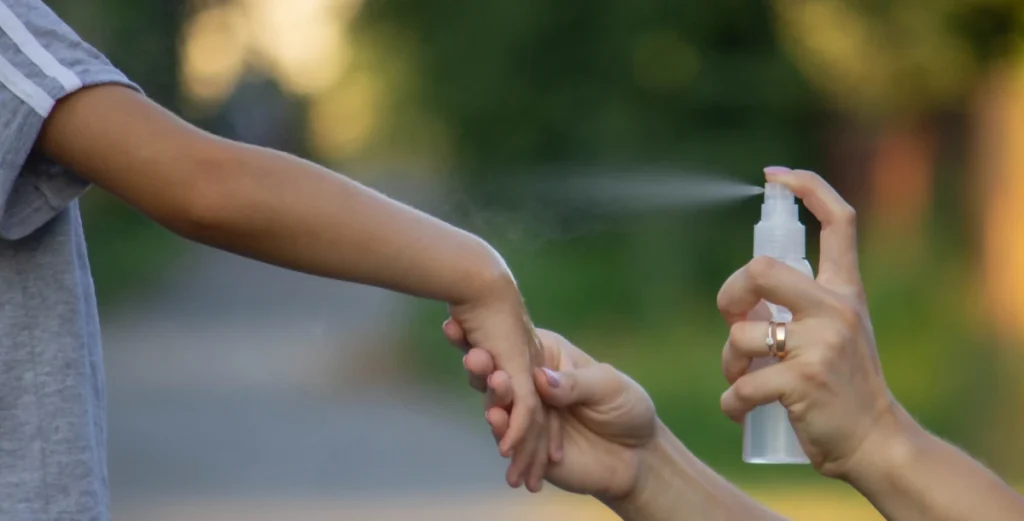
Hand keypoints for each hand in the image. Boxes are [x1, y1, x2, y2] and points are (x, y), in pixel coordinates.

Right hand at [443, 320, 657, 500]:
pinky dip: (504, 435)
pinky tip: (498, 432)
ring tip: (492, 400)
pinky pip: (510, 441)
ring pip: (499, 405)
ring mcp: (526, 414)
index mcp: (547, 357)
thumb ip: (575, 383)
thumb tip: (540, 378)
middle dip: (483, 365)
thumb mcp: (607, 387)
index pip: (516, 346)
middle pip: (500, 372)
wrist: (638, 457)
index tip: (473, 332)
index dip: (494, 340)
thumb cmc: (627, 408)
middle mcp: (530, 383)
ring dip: (492, 400)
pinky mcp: (526, 446)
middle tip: (476, 357)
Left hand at [717, 166, 901, 478]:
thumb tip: (741, 297)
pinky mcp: (803, 383)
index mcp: (846, 292)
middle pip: (761, 270)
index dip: (808, 186)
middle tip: (733, 321)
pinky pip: (741, 384)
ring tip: (742, 379)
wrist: (876, 442)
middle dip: (729, 296)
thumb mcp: (837, 333)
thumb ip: (800, 306)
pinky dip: (730, 401)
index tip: (775, 175)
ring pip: (741, 335)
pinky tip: (739, 410)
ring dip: (728, 362)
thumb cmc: (844, 388)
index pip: (839, 221)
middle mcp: (836, 310)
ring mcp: (821, 345)